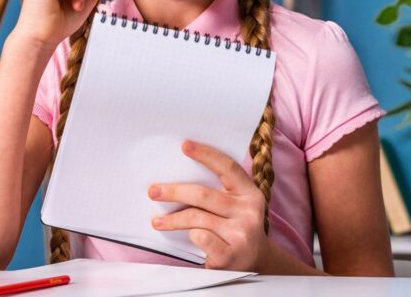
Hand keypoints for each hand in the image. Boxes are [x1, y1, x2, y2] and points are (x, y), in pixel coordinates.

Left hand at [148, 141, 269, 271]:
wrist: (257, 265)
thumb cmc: (237, 229)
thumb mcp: (237, 207)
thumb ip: (220, 193)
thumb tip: (179, 175)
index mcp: (250, 193)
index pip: (228, 167)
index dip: (206, 154)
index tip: (184, 146)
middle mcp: (249, 211)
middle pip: (204, 195)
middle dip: (174, 192)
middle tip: (153, 191)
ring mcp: (241, 234)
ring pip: (197, 217)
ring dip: (172, 219)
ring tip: (157, 221)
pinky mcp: (230, 255)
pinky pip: (200, 237)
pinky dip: (190, 236)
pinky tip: (186, 237)